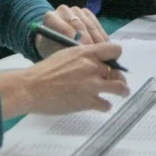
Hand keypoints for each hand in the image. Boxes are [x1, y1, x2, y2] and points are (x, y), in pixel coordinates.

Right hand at [0, 42, 127, 118]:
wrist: (31, 88)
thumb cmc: (44, 71)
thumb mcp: (65, 55)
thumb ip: (81, 57)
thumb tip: (90, 62)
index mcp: (86, 52)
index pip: (114, 49)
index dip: (115, 56)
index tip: (112, 62)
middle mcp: (93, 67)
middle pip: (116, 70)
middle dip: (117, 77)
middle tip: (117, 82)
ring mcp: (92, 85)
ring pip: (119, 87)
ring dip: (122, 91)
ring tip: (123, 93)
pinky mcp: (88, 102)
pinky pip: (106, 104)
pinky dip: (106, 106)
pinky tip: (103, 106)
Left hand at [35, 5, 108, 57]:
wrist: (55, 40)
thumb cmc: (53, 49)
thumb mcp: (55, 53)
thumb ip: (65, 52)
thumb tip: (80, 54)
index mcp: (50, 18)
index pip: (66, 29)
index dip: (77, 41)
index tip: (85, 51)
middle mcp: (63, 10)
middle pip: (80, 26)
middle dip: (90, 41)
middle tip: (97, 54)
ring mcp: (76, 10)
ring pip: (90, 26)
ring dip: (98, 40)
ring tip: (104, 53)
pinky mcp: (86, 12)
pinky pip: (97, 24)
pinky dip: (102, 35)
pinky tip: (105, 46)